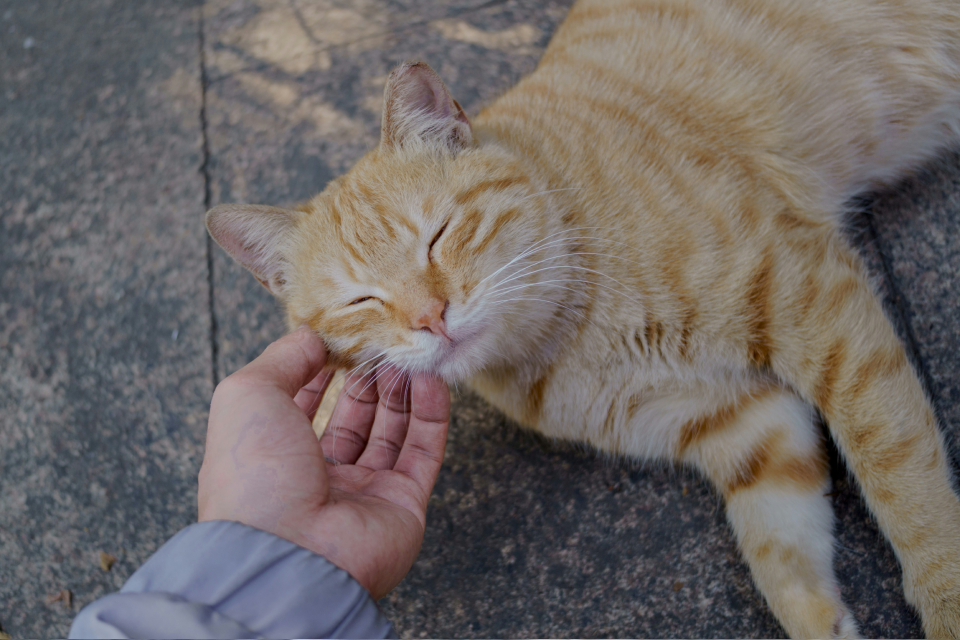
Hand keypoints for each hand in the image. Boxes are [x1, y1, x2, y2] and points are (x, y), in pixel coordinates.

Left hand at [198, 325, 450, 598]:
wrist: (288, 554)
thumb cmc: (255, 474)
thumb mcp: (248, 395)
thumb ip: (283, 359)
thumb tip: (313, 336)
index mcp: (273, 457)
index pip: (303, 407)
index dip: (321, 371)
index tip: (341, 340)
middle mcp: (317, 478)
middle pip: (353, 419)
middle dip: (367, 379)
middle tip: (381, 345)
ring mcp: (363, 494)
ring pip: (390, 433)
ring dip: (400, 391)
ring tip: (406, 356)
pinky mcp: (403, 505)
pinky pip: (422, 452)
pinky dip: (431, 414)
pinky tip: (431, 380)